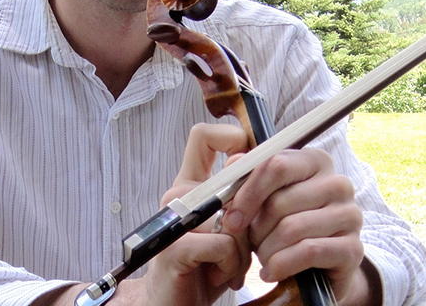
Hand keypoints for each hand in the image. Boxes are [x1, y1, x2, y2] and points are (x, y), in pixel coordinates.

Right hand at [142, 122, 249, 305]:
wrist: (173, 305)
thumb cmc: (205, 266)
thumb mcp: (227, 229)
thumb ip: (237, 199)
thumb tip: (253, 165)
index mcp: (190, 183)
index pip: (203, 136)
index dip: (231, 138)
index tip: (249, 167)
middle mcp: (178, 194)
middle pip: (230, 181)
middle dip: (250, 217)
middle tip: (244, 244)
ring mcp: (172, 219)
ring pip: (231, 219)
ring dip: (242, 250)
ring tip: (231, 266)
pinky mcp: (173, 246)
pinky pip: (222, 244)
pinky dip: (231, 264)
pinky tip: (221, 275)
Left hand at [222, 147, 365, 302]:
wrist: (316, 267)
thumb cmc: (283, 223)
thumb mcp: (262, 197)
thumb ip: (245, 176)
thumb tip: (233, 165)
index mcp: (314, 160)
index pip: (276, 165)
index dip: (249, 193)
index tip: (232, 218)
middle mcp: (337, 183)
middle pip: (280, 201)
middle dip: (256, 228)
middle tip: (249, 242)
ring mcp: (350, 214)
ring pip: (292, 228)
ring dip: (267, 249)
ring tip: (262, 257)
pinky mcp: (354, 248)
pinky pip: (308, 252)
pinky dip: (282, 264)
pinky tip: (271, 271)